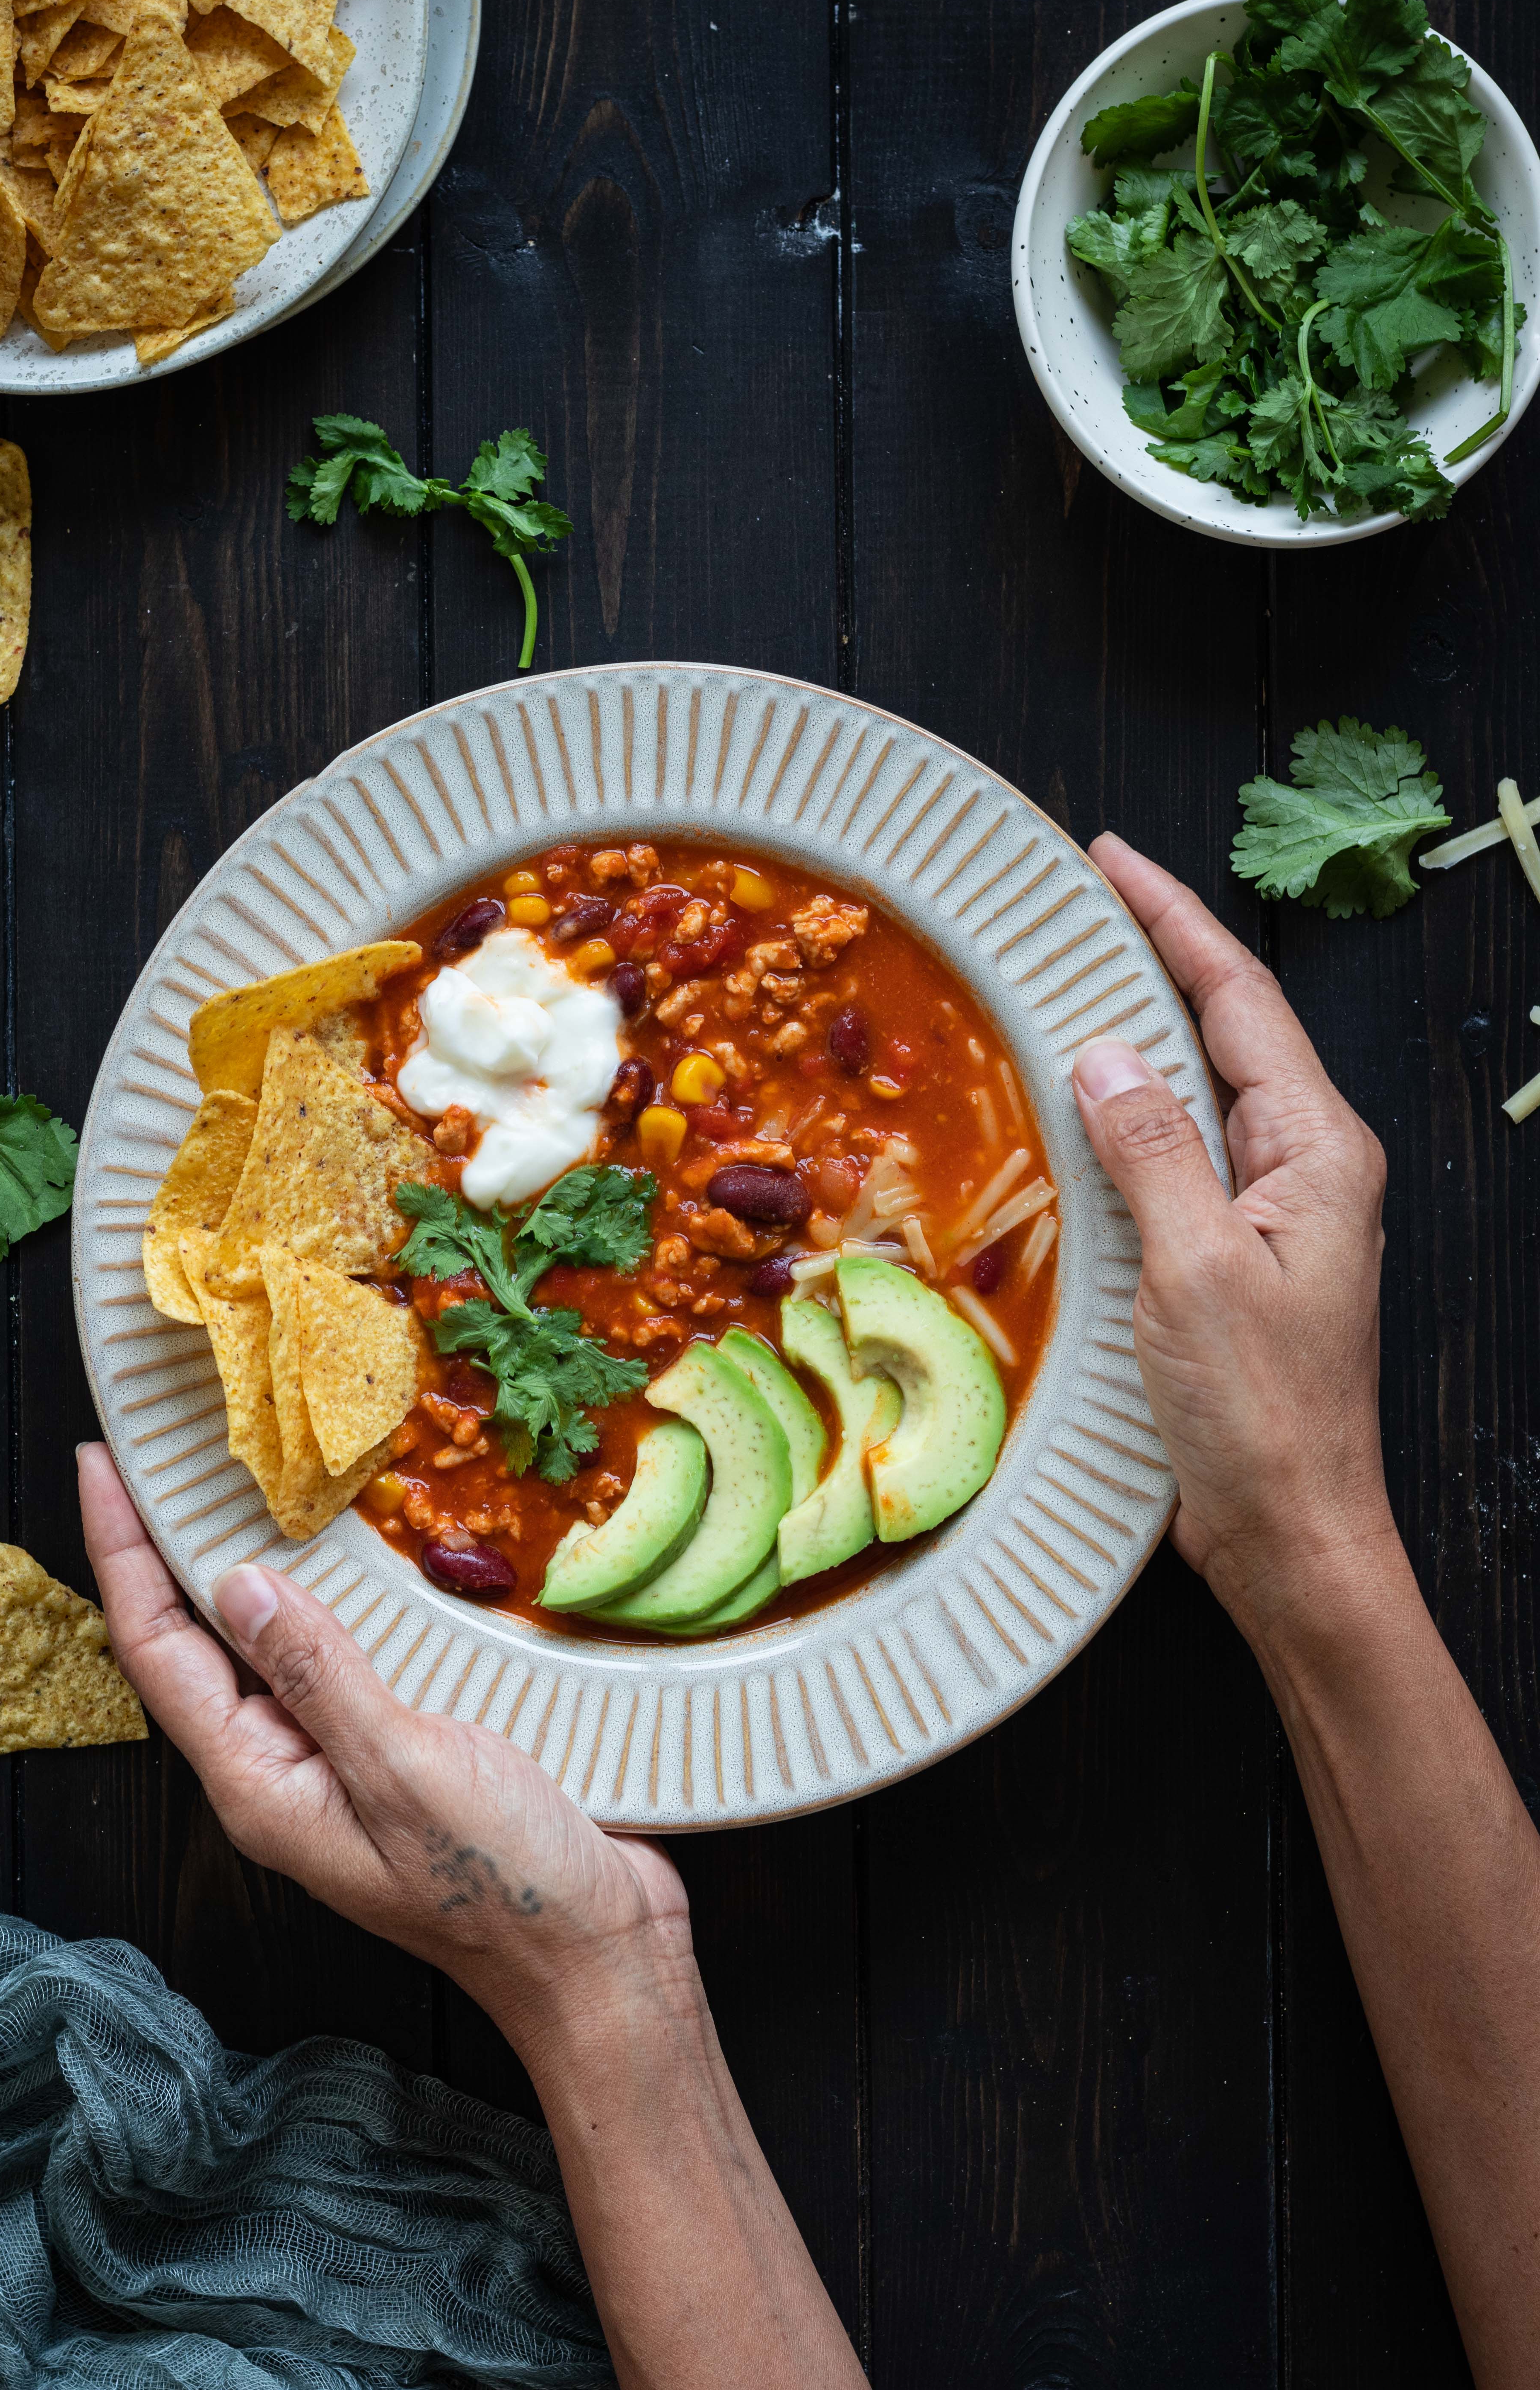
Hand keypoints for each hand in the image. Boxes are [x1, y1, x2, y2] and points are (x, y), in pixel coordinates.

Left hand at [77, 1444, 690, 2059]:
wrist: (592, 1955)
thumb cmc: (500, 1880)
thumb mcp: (404, 1768)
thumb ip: (320, 1676)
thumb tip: (238, 1588)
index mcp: (260, 1785)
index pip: (158, 1652)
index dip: (123, 1554)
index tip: (99, 1464)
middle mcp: (283, 1772)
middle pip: (195, 1646)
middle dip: (166, 1549)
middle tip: (157, 1452)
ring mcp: (339, 1764)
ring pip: (265, 1648)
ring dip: (245, 1565)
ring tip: (230, 1481)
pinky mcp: (397, 1752)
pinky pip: (336, 1662)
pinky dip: (326, 1600)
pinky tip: (347, 1558)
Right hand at [1069, 833, 1396, 1628]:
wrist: (1292, 1530)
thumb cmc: (1260, 1414)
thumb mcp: (1197, 1269)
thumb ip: (1152, 1152)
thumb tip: (1103, 1053)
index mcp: (1318, 1151)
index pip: (1239, 1000)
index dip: (1173, 920)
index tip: (1112, 860)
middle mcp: (1308, 1166)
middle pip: (1226, 1028)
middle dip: (1157, 954)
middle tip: (1082, 899)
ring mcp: (1276, 1212)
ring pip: (1202, 1088)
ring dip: (1140, 1029)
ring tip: (1072, 977)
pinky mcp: (1240, 1256)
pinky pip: (1182, 1154)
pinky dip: (1131, 1112)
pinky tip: (1084, 1105)